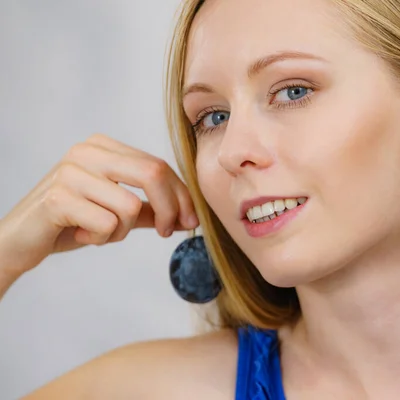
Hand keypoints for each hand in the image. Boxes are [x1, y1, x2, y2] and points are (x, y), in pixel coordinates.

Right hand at [0, 134, 199, 277]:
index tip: (190, 220)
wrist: (19, 241)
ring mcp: (71, 171)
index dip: (181, 195)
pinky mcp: (58, 197)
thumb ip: (148, 208)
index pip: (159, 165)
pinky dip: (100, 238)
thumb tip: (186, 214)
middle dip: (170, 208)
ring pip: (130, 206)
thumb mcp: (116, 212)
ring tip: (98, 232)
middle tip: (167, 232)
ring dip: (121, 231)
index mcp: (104, 147)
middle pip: (153, 173)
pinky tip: (79, 234)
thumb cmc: (71, 223)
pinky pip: (106, 224)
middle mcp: (88, 151)